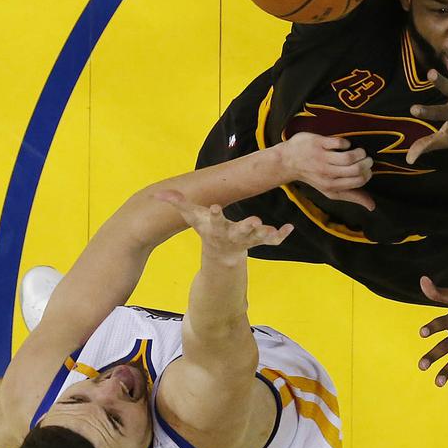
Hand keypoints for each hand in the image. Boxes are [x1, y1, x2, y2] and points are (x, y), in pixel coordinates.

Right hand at [157, 189, 292, 255]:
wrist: (221, 253)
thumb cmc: (207, 229)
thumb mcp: (192, 216)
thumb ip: (178, 203)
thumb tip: (158, 193)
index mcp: (216, 227)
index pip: (214, 221)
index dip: (214, 215)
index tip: (215, 208)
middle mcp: (232, 235)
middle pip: (240, 231)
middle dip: (247, 227)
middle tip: (255, 221)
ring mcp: (248, 239)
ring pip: (258, 238)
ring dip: (266, 234)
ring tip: (272, 229)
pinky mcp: (260, 241)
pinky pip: (273, 240)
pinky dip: (281, 235)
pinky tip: (289, 228)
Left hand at [279, 132, 374, 209]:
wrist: (286, 161)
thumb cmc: (312, 175)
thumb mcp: (330, 190)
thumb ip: (352, 196)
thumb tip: (372, 206)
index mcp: (331, 186)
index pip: (359, 181)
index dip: (368, 174)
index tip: (367, 169)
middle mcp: (327, 173)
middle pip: (357, 169)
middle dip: (367, 163)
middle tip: (366, 159)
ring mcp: (322, 158)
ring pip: (349, 156)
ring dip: (360, 152)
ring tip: (359, 151)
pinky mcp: (318, 143)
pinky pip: (339, 142)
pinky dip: (346, 143)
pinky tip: (344, 144)